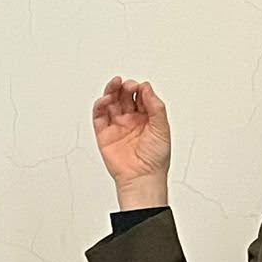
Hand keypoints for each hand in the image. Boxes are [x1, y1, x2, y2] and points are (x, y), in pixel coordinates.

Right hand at [92, 76, 171, 205]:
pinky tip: (105, 99)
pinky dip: (100, 105)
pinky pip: (99, 116)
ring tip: (116, 84)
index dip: (140, 88)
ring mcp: (117, 126)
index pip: (141, 96)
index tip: (141, 87)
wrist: (142, 177)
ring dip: (112, 90)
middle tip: (128, 85)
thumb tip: (146, 88)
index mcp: (147, 118)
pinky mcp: (104, 134)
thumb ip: (156, 106)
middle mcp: (131, 120)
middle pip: (125, 96)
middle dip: (126, 87)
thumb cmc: (155, 159)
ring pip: (111, 102)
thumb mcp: (162, 127)